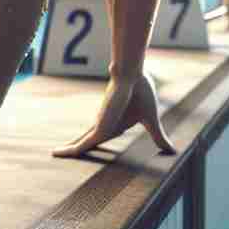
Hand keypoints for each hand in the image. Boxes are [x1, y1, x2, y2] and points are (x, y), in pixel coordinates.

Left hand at [52, 70, 175, 158]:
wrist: (131, 75)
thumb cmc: (141, 92)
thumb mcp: (151, 119)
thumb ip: (158, 136)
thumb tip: (174, 151)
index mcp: (116, 125)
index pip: (102, 136)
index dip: (95, 142)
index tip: (88, 146)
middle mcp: (105, 126)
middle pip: (87, 140)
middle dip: (76, 147)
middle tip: (61, 152)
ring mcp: (100, 127)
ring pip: (80, 143)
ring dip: (69, 150)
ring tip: (54, 153)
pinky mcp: (98, 129)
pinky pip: (79, 145)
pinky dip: (69, 151)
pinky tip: (56, 154)